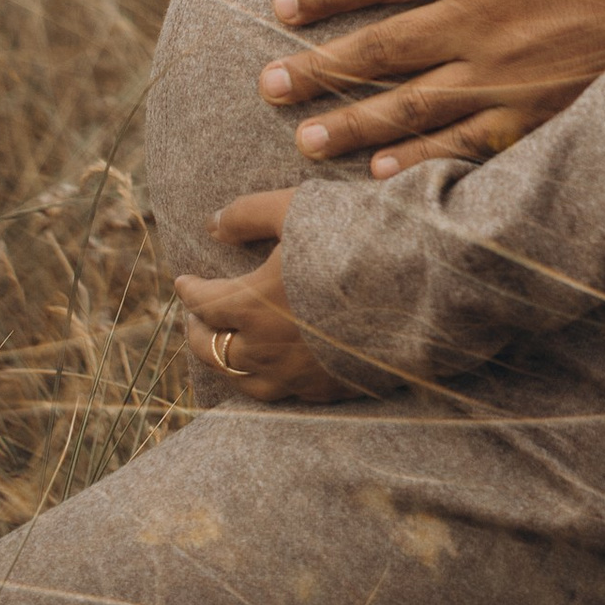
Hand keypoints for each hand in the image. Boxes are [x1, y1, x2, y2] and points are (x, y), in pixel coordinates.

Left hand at [175, 189, 344, 404]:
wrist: (420, 285)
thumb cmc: (355, 238)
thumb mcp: (296, 209)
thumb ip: (248, 215)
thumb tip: (212, 224)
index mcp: (253, 304)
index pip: (204, 304)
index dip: (189, 290)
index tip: (184, 282)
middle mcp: (268, 348)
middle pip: (214, 351)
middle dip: (197, 332)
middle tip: (194, 319)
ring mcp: (299, 376)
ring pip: (244, 382)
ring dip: (226, 363)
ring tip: (224, 349)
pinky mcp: (330, 389)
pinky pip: (285, 394)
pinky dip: (267, 380)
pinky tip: (272, 367)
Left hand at [258, 0, 604, 175]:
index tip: (280, 4)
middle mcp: (480, 20)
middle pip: (379, 50)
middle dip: (318, 68)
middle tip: (267, 84)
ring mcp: (509, 73)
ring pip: (412, 106)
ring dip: (354, 124)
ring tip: (306, 140)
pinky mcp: (542, 109)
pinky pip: (469, 142)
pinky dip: (423, 162)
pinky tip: (384, 175)